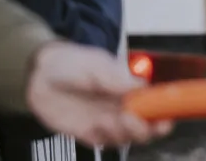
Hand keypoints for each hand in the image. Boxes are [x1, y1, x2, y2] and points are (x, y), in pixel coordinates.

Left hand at [26, 42, 173, 146]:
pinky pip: (105, 142)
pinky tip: (98, 125)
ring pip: (129, 137)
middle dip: (151, 129)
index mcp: (129, 87)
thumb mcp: (95, 65)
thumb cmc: (71, 63)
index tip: (167, 115)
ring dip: (128, 132)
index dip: (166, 111)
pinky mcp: (90, 133)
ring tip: (118, 119)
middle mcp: (122, 106)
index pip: (156, 102)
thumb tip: (141, 86)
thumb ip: (117, 78)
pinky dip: (106, 136)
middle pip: (148, 125)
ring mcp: (107, 121)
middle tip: (145, 124)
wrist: (38, 75)